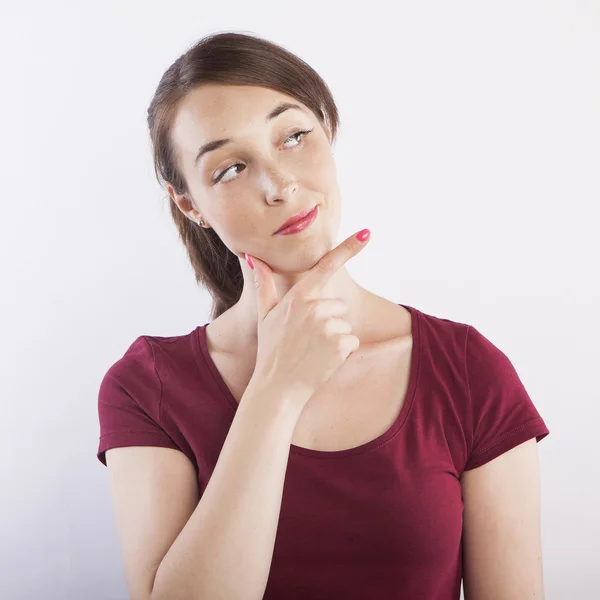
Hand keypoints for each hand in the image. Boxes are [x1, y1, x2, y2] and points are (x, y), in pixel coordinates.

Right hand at [245, 229, 370, 413]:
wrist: (277, 387)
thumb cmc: (271, 350)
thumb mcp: (264, 316)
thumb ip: (263, 285)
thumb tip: (251, 257)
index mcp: (297, 298)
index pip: (325, 267)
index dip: (347, 249)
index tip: (365, 234)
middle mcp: (314, 308)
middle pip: (339, 305)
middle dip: (329, 320)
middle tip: (308, 339)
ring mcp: (327, 326)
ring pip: (346, 324)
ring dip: (336, 338)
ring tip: (314, 351)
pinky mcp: (340, 344)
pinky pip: (352, 341)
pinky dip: (343, 352)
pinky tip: (324, 360)